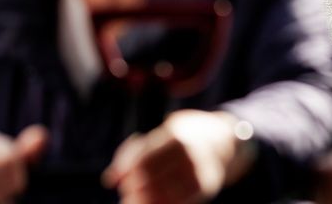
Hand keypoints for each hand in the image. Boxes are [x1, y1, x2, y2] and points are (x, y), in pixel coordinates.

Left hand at [103, 110, 249, 203]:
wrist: (221, 142)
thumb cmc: (180, 139)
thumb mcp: (159, 135)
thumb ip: (133, 153)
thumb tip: (109, 179)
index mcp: (175, 137)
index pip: (144, 159)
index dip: (125, 172)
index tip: (115, 180)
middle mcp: (189, 155)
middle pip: (152, 179)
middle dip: (132, 190)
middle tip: (125, 193)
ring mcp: (198, 174)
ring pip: (163, 196)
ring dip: (142, 202)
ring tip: (131, 203)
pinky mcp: (204, 189)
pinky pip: (178, 203)